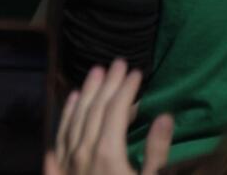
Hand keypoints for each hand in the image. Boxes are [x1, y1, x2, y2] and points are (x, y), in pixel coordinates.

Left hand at [45, 60, 172, 174]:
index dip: (126, 89)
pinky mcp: (61, 164)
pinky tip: (73, 96)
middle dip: (109, 83)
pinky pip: (62, 131)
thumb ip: (156, 151)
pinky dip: (68, 110)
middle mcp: (84, 148)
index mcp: (107, 151)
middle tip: (118, 62)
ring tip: (97, 70)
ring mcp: (69, 155)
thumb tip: (165, 116)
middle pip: (95, 107)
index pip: (115, 110)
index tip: (136, 72)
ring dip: (87, 90)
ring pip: (76, 114)